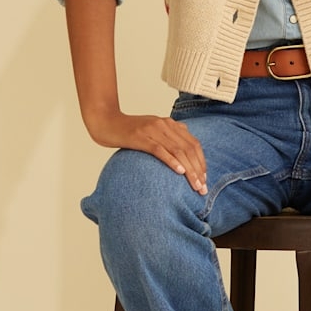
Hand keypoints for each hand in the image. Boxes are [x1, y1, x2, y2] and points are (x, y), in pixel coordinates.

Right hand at [86, 110, 207, 194]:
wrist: (105, 121)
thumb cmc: (128, 130)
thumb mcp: (152, 129)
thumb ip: (168, 135)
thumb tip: (183, 145)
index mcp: (169, 123)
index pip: (193, 143)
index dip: (201, 162)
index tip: (204, 178)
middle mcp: (164, 124)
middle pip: (189, 149)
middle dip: (198, 170)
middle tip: (202, 188)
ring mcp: (152, 130)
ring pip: (178, 151)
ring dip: (189, 170)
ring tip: (195, 186)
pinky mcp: (140, 137)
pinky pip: (159, 150)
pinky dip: (171, 161)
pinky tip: (179, 172)